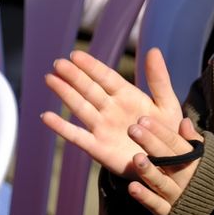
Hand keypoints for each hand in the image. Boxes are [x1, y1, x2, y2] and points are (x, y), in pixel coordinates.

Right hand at [40, 49, 185, 180]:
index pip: (105, 77)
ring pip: (80, 107)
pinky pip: (76, 136)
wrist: (167, 165)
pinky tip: (46, 117)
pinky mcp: (97, 148)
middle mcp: (110, 109)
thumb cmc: (167, 132)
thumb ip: (159, 78)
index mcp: (127, 96)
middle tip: (58, 63)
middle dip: (73, 76)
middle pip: (89, 89)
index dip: (91, 66)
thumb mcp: (167, 103)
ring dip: (65, 93)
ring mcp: (102, 127)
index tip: (75, 54)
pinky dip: (61, 127)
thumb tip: (153, 49)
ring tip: (50, 79)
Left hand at [126, 116, 203, 214]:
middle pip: (166, 158)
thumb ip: (194, 140)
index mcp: (194, 161)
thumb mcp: (209, 157)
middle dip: (150, 143)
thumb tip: (184, 121)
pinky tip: (132, 187)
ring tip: (135, 158)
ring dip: (148, 171)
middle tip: (132, 129)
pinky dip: (146, 198)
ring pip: (161, 182)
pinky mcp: (171, 214)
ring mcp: (178, 196)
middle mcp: (185, 178)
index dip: (159, 131)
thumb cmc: (210, 177)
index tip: (142, 120)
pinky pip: (157, 206)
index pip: (175, 143)